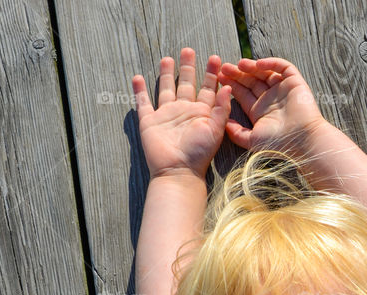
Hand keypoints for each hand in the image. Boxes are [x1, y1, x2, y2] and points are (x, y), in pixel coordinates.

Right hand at [132, 48, 231, 178]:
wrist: (178, 171)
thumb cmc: (199, 154)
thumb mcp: (215, 130)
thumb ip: (221, 108)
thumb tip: (228, 86)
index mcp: (201, 112)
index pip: (207, 88)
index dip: (211, 73)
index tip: (215, 58)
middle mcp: (184, 111)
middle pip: (186, 84)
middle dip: (188, 67)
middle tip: (188, 50)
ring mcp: (166, 115)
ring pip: (166, 89)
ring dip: (166, 75)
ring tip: (167, 58)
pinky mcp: (150, 122)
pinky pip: (143, 103)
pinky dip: (139, 91)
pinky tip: (138, 78)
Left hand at [217, 57, 327, 152]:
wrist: (302, 140)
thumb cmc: (278, 143)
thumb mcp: (251, 140)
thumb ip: (236, 133)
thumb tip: (223, 123)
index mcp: (259, 111)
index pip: (243, 94)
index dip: (231, 85)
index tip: (219, 77)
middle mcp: (270, 99)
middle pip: (251, 81)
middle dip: (238, 74)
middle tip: (224, 67)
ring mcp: (282, 90)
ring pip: (265, 72)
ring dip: (252, 67)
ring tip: (239, 64)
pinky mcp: (294, 82)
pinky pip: (283, 67)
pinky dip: (271, 63)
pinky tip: (258, 64)